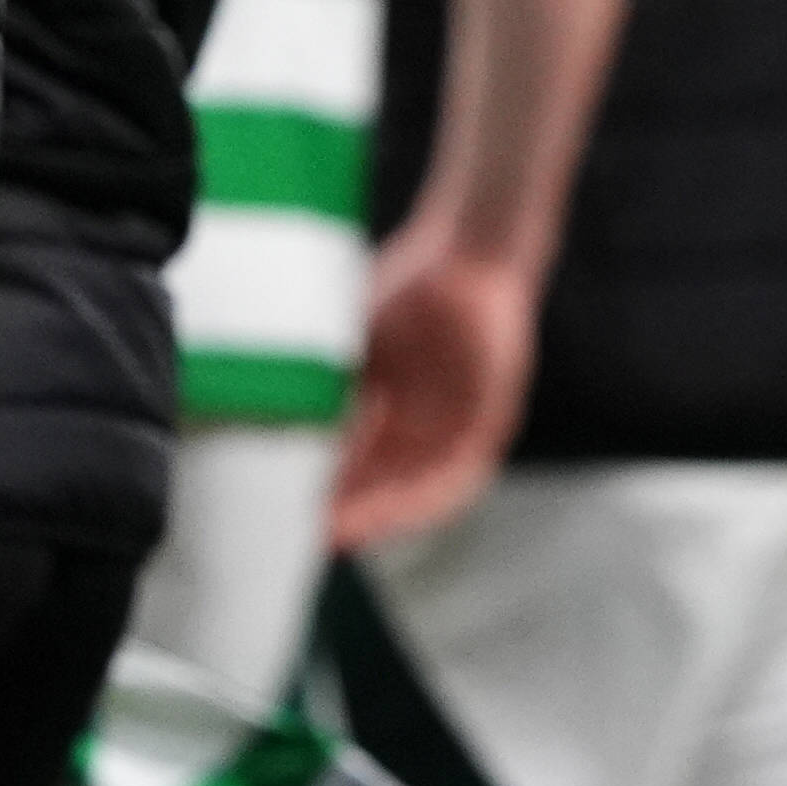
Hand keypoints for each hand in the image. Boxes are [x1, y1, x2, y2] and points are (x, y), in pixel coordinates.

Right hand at [325, 223, 538, 551]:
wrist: (469, 252)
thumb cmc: (409, 288)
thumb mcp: (356, 349)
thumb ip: (335, 395)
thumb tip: (295, 442)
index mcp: (392, 409)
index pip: (356, 466)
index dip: (327, 492)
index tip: (293, 513)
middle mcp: (426, 426)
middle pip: (386, 488)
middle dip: (350, 514)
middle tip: (313, 534)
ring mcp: (461, 426)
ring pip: (419, 490)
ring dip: (383, 514)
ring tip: (347, 530)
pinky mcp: (493, 421)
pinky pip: (461, 474)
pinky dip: (428, 495)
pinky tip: (399, 510)